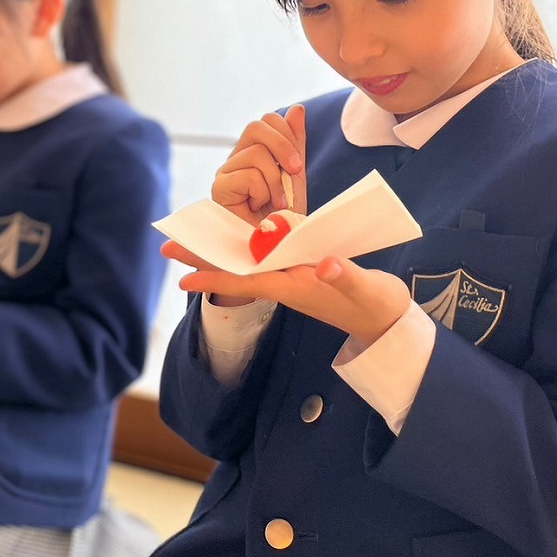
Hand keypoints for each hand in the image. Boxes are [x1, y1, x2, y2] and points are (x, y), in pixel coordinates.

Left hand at [167, 240, 409, 346]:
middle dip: (205, 259)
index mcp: (297, 288)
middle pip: (238, 271)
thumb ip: (346, 276)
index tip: (182, 278)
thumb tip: (324, 264)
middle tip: (168, 247)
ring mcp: (293, 278)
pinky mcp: (302, 272)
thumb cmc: (376, 306)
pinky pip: (268, 257)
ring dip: (221, 251)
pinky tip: (240, 235)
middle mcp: (288, 283)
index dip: (215, 279)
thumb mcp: (366, 290)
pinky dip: (250, 244)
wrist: (388, 321)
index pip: (248, 283)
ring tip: (192, 238)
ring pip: (248, 263)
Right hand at [212, 105, 306, 225]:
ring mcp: (225, 172)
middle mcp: (236, 157)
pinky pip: (248, 175)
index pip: (267, 120)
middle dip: (283, 147)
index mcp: (254, 151)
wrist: (276, 245)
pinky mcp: (219, 188)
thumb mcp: (295, 175)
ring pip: (256, 153)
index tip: (297, 163)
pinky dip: (263, 192)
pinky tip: (259, 208)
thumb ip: (294, 142)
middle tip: (293, 171)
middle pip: (257, 126)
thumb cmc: (285, 214)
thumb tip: (296, 108)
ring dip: (275, 180)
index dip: (286, 134)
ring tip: (275, 201)